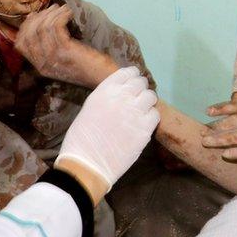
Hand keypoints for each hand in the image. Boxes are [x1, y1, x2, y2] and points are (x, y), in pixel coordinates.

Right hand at [15, 4, 118, 87]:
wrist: (104, 78)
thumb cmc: (87, 66)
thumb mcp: (63, 61)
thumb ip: (51, 49)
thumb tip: (40, 25)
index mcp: (41, 67)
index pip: (20, 45)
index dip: (25, 27)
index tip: (34, 15)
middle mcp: (44, 64)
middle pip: (29, 35)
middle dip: (38, 17)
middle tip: (52, 9)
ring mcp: (54, 58)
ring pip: (42, 29)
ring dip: (51, 14)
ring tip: (62, 9)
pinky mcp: (66, 51)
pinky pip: (56, 27)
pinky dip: (61, 16)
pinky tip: (68, 13)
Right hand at [55, 67, 158, 199]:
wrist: (87, 163)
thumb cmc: (81, 139)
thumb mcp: (90, 108)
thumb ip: (107, 98)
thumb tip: (121, 94)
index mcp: (105, 90)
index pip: (127, 73)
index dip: (132, 77)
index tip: (132, 83)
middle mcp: (122, 96)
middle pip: (141, 83)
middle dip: (140, 89)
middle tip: (138, 99)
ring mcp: (135, 112)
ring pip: (151, 96)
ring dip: (147, 102)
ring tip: (142, 111)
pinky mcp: (144, 129)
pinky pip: (155, 115)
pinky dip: (151, 118)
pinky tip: (144, 125)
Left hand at [200, 98, 236, 160]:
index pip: (236, 106)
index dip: (220, 109)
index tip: (208, 111)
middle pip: (231, 122)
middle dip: (214, 127)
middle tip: (201, 133)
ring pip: (235, 136)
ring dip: (218, 140)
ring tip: (206, 143)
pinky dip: (235, 153)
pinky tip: (225, 155)